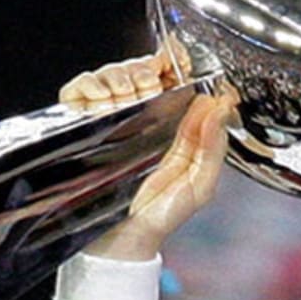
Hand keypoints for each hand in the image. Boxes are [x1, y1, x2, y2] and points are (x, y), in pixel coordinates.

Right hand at [58, 53, 235, 259]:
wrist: (123, 241)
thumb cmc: (161, 216)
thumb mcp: (199, 185)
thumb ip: (213, 148)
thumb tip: (221, 105)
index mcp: (173, 128)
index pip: (174, 82)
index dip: (176, 63)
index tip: (178, 57)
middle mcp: (141, 120)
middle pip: (140, 71)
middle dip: (146, 68)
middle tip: (151, 81)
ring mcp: (110, 121)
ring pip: (111, 75)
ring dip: (120, 75)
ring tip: (128, 95)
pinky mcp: (82, 127)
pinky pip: (79, 91)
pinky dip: (89, 86)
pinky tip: (101, 100)